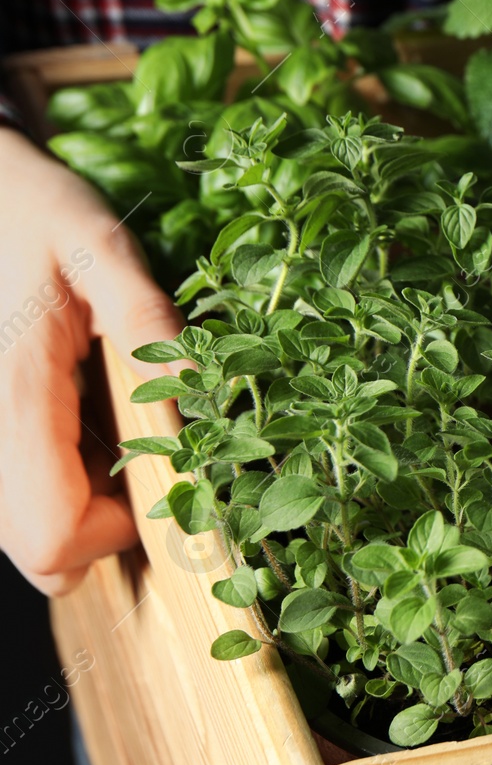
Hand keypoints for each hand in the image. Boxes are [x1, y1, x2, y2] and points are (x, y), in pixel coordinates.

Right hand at [0, 127, 183, 594]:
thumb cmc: (32, 214)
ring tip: (107, 421)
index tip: (158, 473)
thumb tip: (199, 384)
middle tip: (141, 446)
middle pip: (37, 551)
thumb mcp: (100, 248)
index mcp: (11, 398)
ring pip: (19, 528)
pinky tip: (78, 417)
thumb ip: (146, 318)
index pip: (54, 537)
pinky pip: (10, 494)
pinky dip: (54, 476)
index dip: (118, 530)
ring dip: (78, 499)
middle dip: (103, 521)